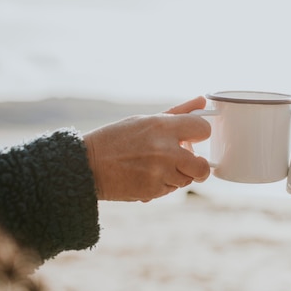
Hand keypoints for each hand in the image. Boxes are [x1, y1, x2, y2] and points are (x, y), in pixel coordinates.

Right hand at [83, 96, 211, 201]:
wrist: (87, 166)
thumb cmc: (117, 139)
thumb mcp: (144, 120)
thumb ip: (178, 112)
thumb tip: (202, 99)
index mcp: (162, 126)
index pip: (203, 129)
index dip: (201, 134)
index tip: (194, 137)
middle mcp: (164, 149)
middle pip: (202, 166)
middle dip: (199, 166)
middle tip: (189, 163)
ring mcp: (159, 172)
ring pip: (186, 180)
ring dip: (178, 175)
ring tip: (156, 166)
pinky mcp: (153, 191)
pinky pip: (170, 190)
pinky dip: (163, 185)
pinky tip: (146, 176)